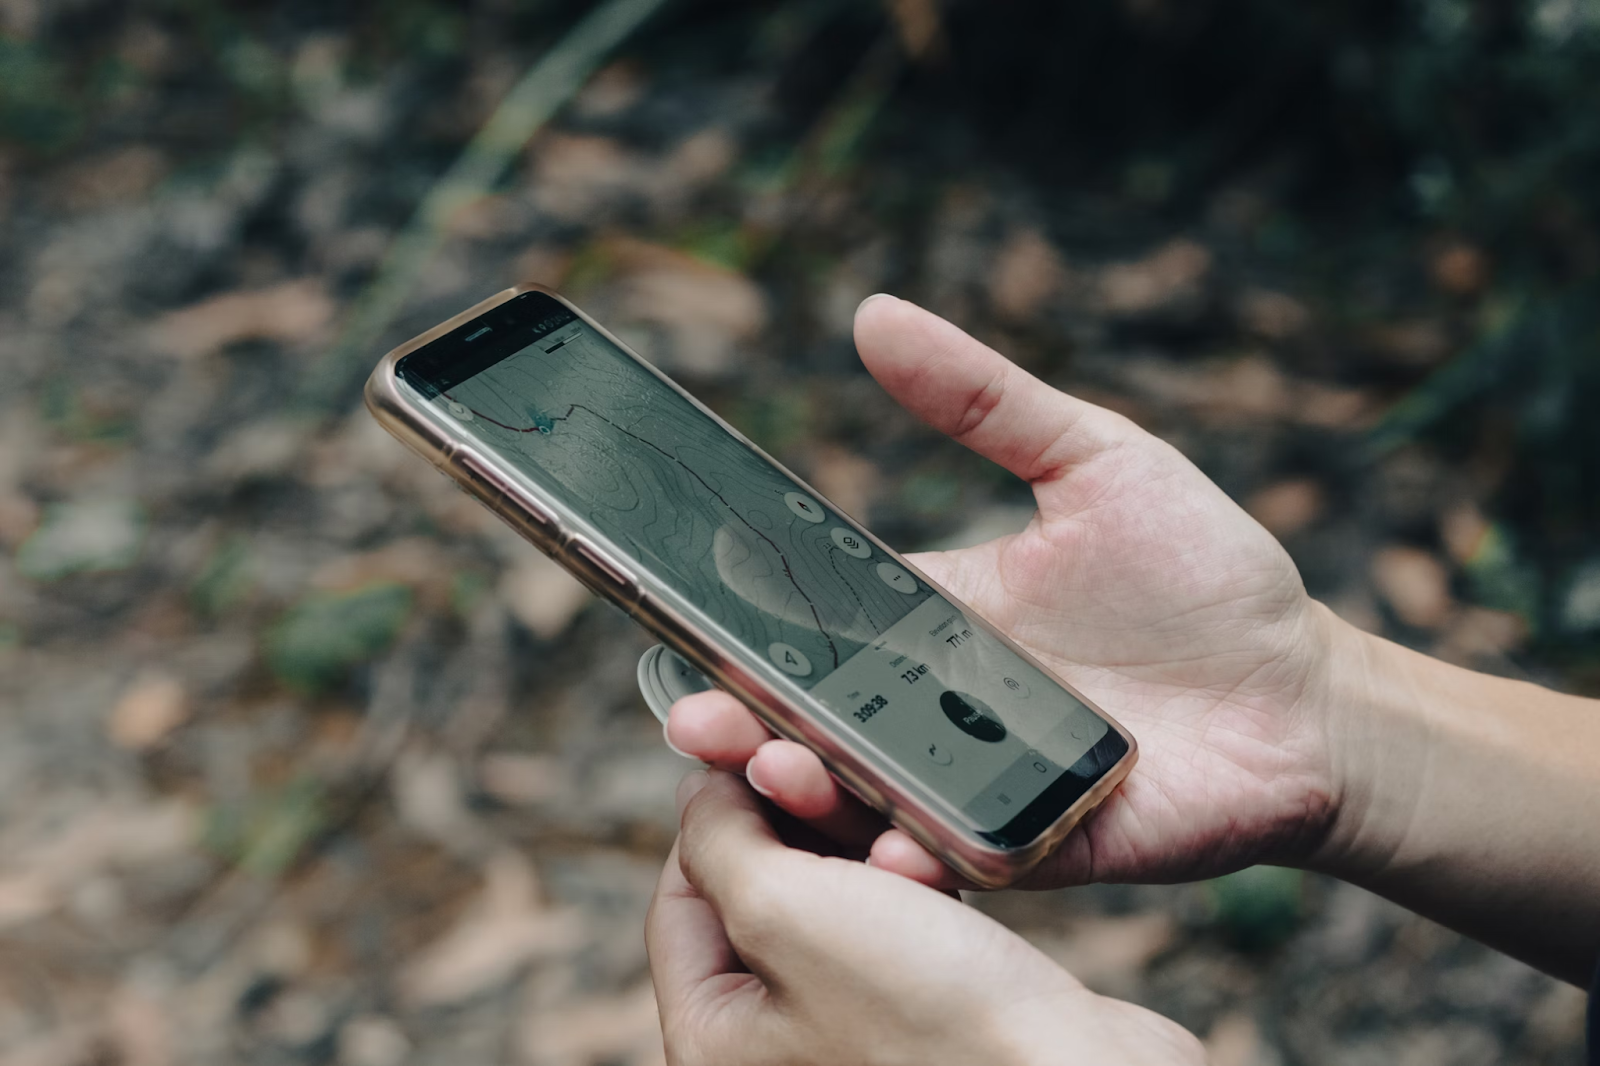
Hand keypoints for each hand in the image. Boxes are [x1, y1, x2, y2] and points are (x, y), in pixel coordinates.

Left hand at [646, 770, 1203, 1065]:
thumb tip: (700, 792)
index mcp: (715, 1041)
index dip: (717, 818)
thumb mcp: (786, 910)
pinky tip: (937, 861)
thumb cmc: (932, 1022)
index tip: (761, 758)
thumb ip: (720, 841)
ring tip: (896, 824)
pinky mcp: (926, 1016)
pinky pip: (900, 923)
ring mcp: (853, 1033)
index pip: (680, 897)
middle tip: (835, 775)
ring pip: (836, 900)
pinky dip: (915, 884)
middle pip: (759, 894)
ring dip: (865, 850)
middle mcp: (777, 1044)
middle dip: (801, 828)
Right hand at [668, 293, 1350, 888]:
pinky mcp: (1032, 848)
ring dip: (805, 796)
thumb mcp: (1093, 460)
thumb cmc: (1202, 573)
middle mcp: (934, 711)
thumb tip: (873, 314)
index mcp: (929, 622)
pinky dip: (910, 864)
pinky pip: (953, 864)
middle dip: (740, 726)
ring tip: (776, 769)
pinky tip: (887, 847)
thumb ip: (983, 398)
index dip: (737, 632)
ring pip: (861, 802)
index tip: (675, 624)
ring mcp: (975, 786)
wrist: (1306, 692)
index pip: (806, 629)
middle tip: (699, 717)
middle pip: (810, 723)